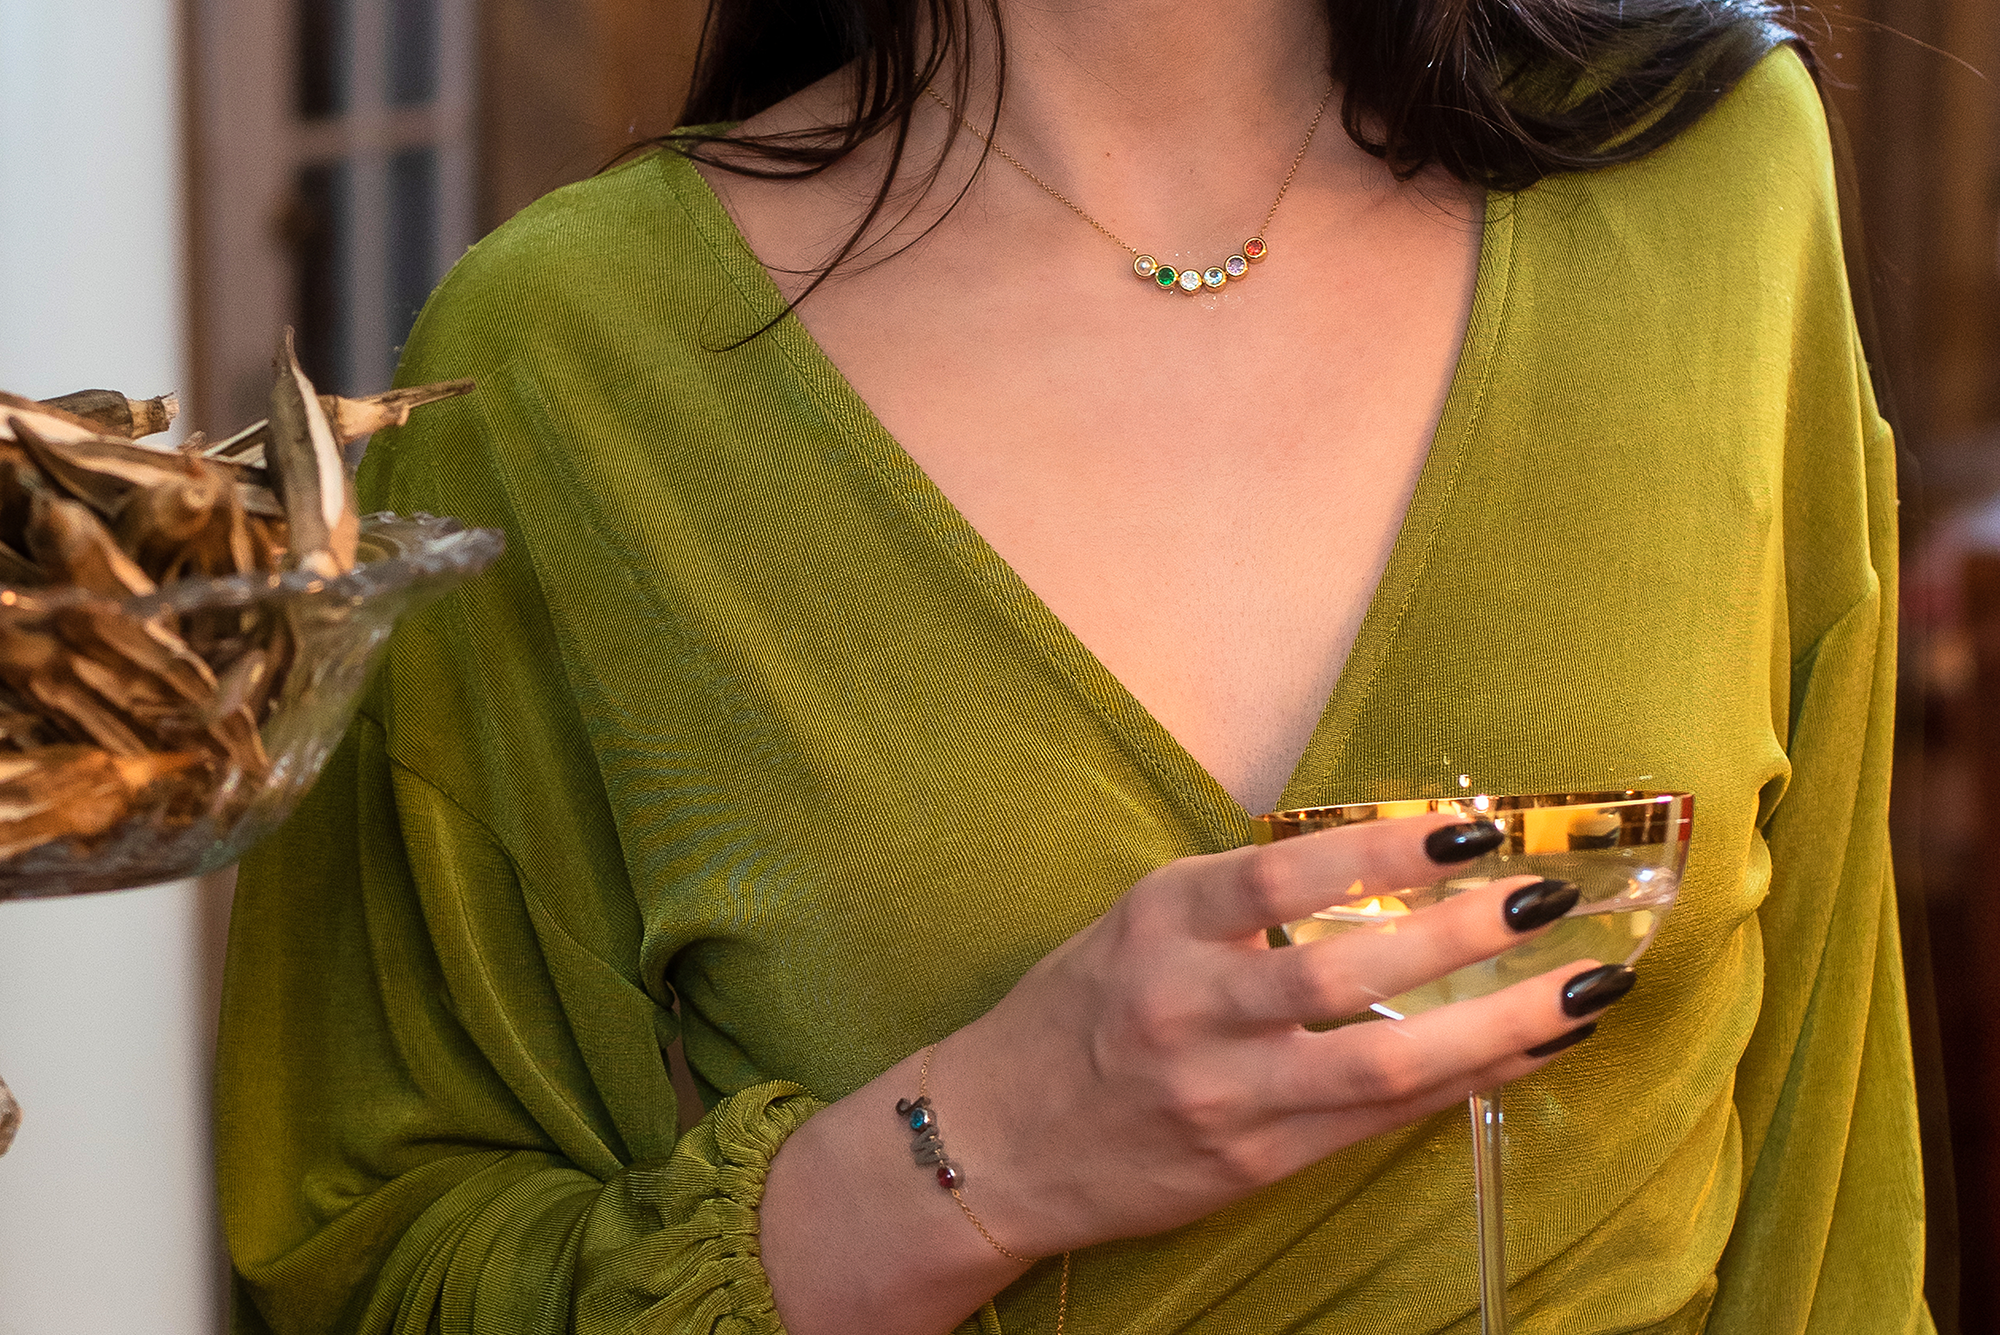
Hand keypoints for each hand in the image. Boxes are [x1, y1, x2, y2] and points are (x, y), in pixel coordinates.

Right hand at [759, 812, 1631, 1334]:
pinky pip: (1373, 1121)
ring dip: (1494, 1026)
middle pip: (1341, 973)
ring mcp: (1219, 1095)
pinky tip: (1525, 1052)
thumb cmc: (1075, 1013)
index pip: (1282, 876)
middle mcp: (1185, 1006)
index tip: (1472, 830)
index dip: (1384, 850)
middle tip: (1550, 899)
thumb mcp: (1135, 926)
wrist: (993, 1142)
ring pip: (1378, 1064)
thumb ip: (1237, 903)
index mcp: (1158, 922)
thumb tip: (1383, 864)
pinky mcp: (1248, 1164)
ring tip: (1581, 991)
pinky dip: (1459, 1083)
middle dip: (1461, 936)